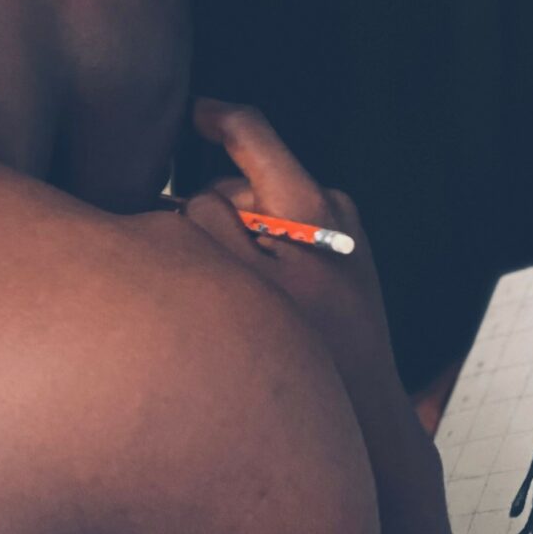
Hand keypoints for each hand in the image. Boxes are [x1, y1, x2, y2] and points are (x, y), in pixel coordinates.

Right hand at [181, 100, 401, 425]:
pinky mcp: (343, 264)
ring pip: (263, 215)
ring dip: (229, 233)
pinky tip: (234, 294)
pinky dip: (253, 253)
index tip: (183, 111)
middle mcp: (333, 210)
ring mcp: (342, 237)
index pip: (252, 133)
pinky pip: (284, 240)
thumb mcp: (241, 285)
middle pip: (248, 182)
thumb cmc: (305, 356)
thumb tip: (190, 196)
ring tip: (201, 278)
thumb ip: (207, 225)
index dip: (211, 115)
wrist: (366, 422)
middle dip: (207, 202)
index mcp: (309, 205)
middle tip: (166, 238)